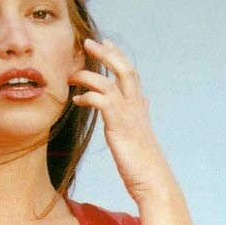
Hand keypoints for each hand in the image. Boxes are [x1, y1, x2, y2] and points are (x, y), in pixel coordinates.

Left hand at [68, 37, 173, 201]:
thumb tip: (145, 101)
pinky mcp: (119, 127)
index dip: (118, 55)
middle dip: (106, 52)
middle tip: (88, 42)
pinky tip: (77, 100)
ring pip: (110, 81)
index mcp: (140, 107)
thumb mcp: (142, 133)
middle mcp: (136, 107)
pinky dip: (88, 96)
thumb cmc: (145, 164)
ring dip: (88, 74)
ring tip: (72, 75)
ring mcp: (129, 116)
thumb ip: (141, 114)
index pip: (130, 72)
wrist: (154, 182)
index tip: (105, 43)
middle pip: (124, 68)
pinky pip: (102, 101)